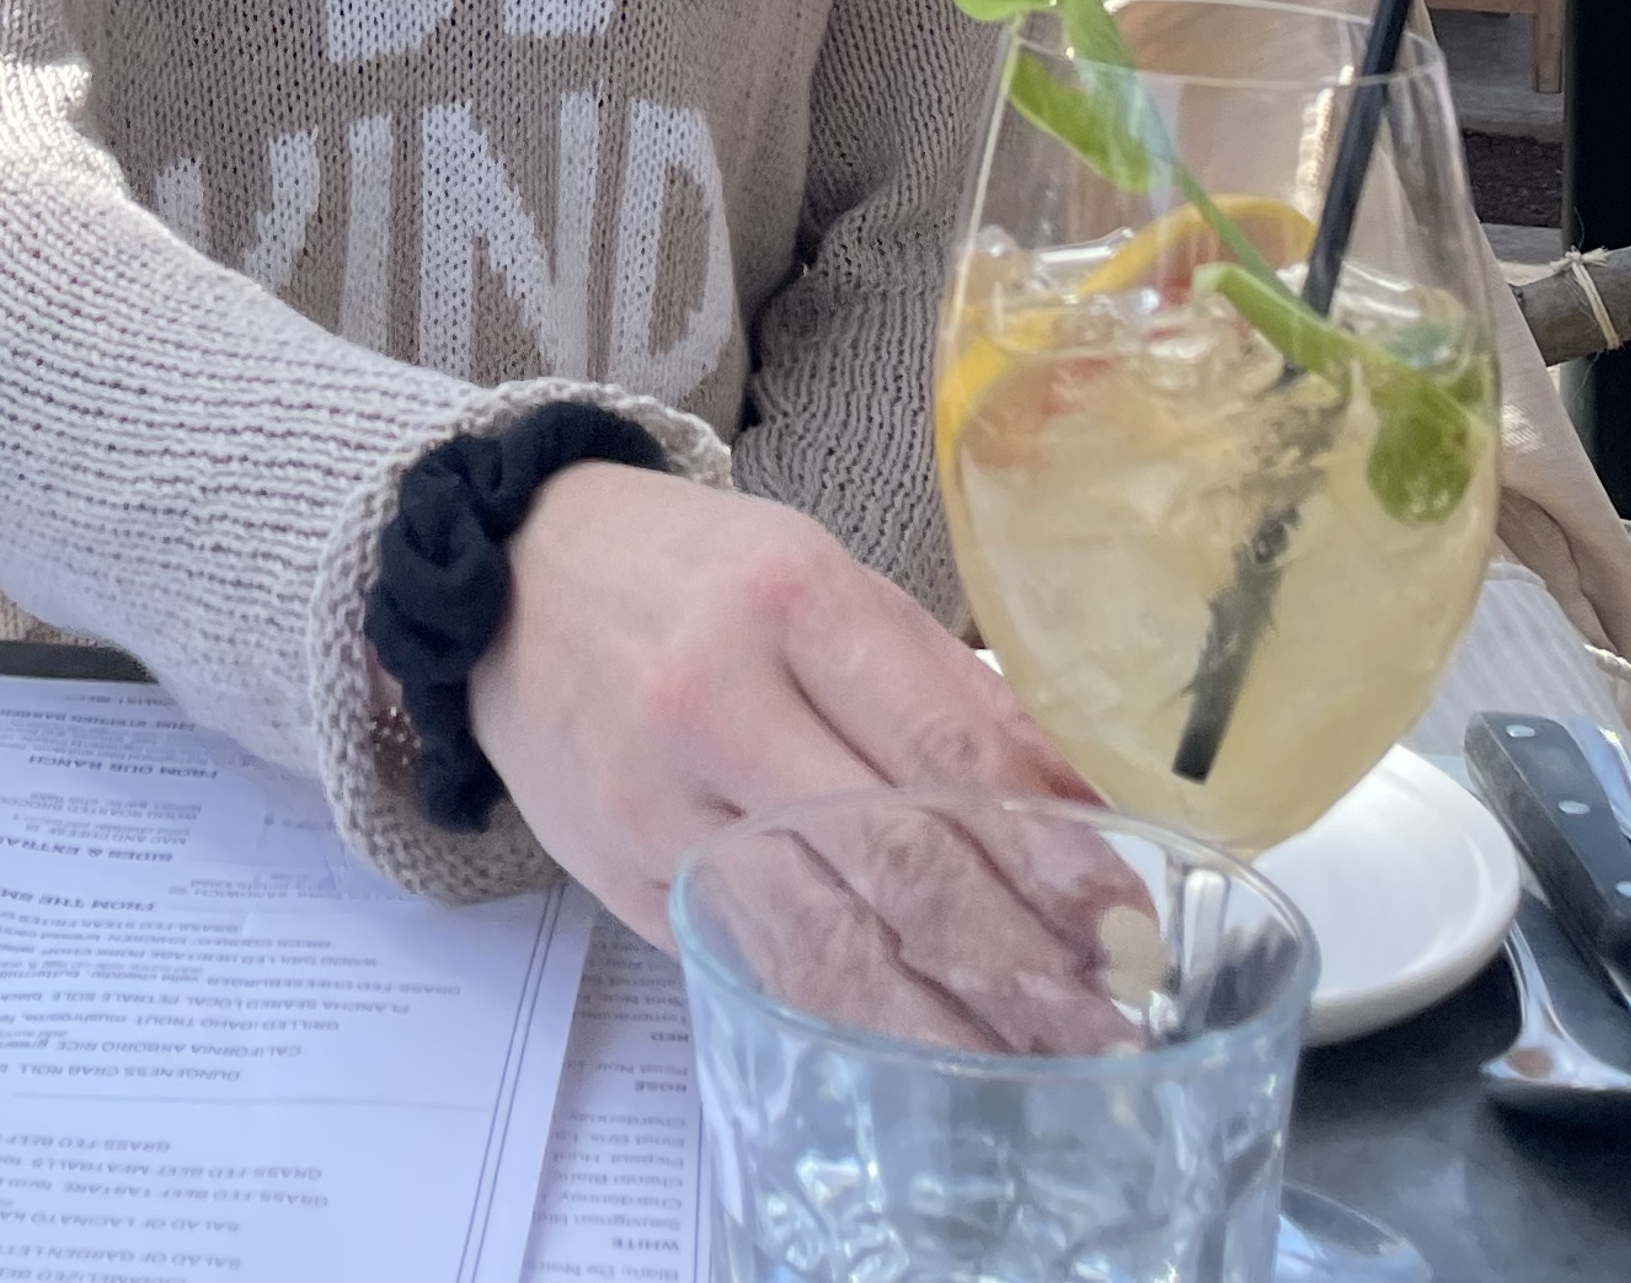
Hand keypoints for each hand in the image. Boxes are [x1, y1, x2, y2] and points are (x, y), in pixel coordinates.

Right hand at [467, 462, 1127, 1044]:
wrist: (508, 575)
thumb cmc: (693, 571)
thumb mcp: (820, 574)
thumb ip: (938, 683)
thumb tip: (1075, 800)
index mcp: (790, 600)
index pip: (942, 743)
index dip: (1046, 843)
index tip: (1123, 910)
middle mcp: (718, 702)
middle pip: (894, 855)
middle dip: (1015, 953)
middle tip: (1105, 1016)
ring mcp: (659, 804)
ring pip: (823, 941)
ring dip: (943, 1017)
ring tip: (1036, 1059)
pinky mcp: (625, 880)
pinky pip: (754, 963)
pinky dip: (846, 1016)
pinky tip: (917, 1047)